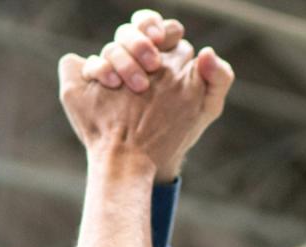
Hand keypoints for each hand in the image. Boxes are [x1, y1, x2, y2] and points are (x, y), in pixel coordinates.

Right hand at [70, 9, 234, 180]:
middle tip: (153, 66)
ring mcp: (111, 71)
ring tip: (137, 86)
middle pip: (134, 31)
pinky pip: (86, 63)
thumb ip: (219, 78)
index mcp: (163, 56)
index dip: (161, 29)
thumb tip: (206, 51)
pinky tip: (112, 86)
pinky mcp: (87, 85)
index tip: (162, 42)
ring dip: (124, 60)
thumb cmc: (176, 132)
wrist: (144, 161)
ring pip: (113, 46)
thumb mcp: (207, 107)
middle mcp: (134, 60)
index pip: (160, 27)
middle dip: (140, 43)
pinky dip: (99, 70)